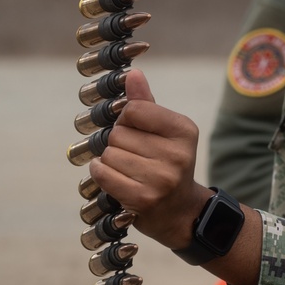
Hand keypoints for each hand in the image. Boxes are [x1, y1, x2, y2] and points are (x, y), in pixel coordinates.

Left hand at [89, 69, 208, 249]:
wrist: (179, 212)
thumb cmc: (167, 164)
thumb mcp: (164, 131)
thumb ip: (145, 103)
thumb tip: (132, 73)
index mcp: (184, 130)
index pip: (133, 110)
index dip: (126, 120)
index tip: (135, 132)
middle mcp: (177, 154)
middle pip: (118, 134)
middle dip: (117, 143)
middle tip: (133, 156)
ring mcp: (161, 179)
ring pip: (109, 154)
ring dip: (109, 161)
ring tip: (127, 170)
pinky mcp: (143, 199)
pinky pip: (103, 174)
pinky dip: (100, 173)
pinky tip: (112, 177)